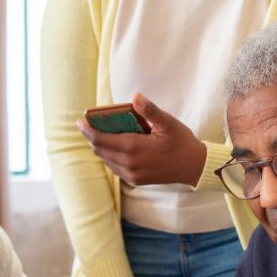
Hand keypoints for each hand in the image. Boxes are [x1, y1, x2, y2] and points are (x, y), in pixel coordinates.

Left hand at [77, 93, 206, 185]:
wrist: (195, 167)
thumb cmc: (182, 142)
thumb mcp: (169, 123)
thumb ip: (150, 110)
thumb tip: (135, 96)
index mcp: (134, 148)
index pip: (100, 139)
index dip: (88, 130)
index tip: (80, 120)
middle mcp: (130, 164)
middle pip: (99, 150)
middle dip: (92, 136)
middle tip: (90, 123)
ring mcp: (132, 174)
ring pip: (106, 160)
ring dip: (101, 146)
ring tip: (102, 133)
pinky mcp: (136, 180)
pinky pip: (115, 168)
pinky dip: (110, 156)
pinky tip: (116, 146)